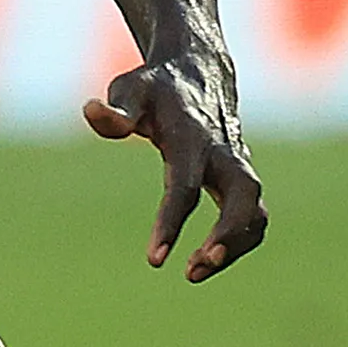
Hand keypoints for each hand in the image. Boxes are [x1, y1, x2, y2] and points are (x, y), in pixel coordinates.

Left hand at [86, 50, 265, 281]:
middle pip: (243, 198)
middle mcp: (223, 153)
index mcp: (193, 136)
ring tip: (194, 274)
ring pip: (256, 213)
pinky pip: (254, 216)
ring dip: (235, 249)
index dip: (170, 222)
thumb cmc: (157, 87)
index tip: (154, 260)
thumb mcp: (131, 90)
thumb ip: (116, 110)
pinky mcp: (243, 178)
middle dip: (228, 237)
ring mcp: (239, 166)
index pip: (186, 185)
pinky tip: (206, 260)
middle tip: (194, 270)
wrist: (200, 73)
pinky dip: (239, 242)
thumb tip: (91, 111)